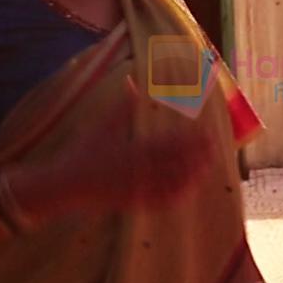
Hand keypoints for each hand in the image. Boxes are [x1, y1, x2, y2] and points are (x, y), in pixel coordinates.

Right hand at [43, 79, 217, 214]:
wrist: (66, 184)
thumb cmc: (84, 152)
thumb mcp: (102, 125)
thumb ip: (121, 105)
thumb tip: (130, 80)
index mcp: (133, 148)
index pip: (169, 143)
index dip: (190, 139)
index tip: (207, 133)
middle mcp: (138, 169)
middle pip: (175, 162)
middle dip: (197, 156)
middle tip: (216, 149)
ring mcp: (137, 188)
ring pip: (172, 183)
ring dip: (192, 175)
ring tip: (208, 168)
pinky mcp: (133, 203)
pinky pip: (160, 201)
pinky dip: (176, 196)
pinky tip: (188, 191)